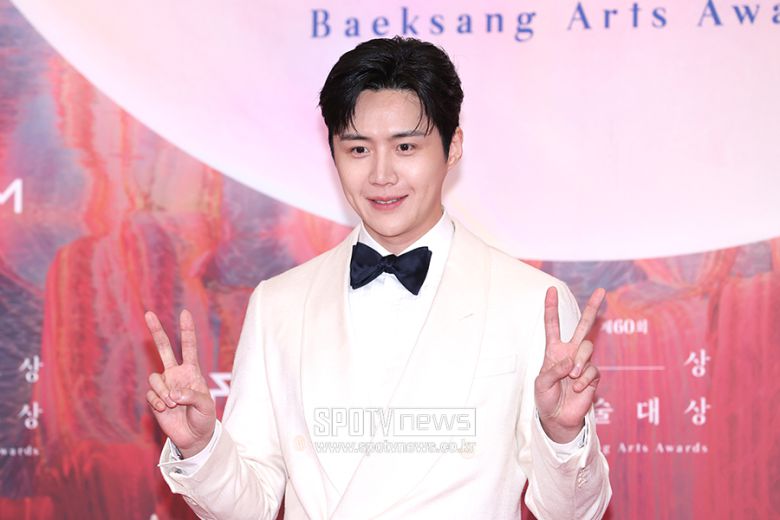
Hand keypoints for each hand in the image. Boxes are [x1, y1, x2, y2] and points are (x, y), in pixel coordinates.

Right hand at [145, 309, 215, 457]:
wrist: (194, 436)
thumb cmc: (203, 418)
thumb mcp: (205, 406)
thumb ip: (192, 396)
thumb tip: (174, 393)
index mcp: (192, 371)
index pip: (189, 347)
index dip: (187, 330)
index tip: (184, 313)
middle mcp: (176, 374)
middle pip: (164, 349)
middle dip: (156, 331)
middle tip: (149, 313)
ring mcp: (164, 385)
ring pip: (155, 377)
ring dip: (163, 391)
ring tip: (173, 403)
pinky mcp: (155, 399)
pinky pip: (151, 394)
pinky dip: (157, 402)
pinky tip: (165, 409)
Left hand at [534, 287, 604, 442]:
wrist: (558, 417)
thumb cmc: (546, 398)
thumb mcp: (541, 383)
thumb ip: (554, 370)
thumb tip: (571, 361)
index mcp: (554, 350)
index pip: (552, 325)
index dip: (551, 307)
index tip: (551, 289)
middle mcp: (570, 353)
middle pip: (583, 326)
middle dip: (592, 308)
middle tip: (602, 291)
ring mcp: (582, 363)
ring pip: (588, 348)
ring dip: (579, 362)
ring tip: (572, 378)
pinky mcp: (593, 376)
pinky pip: (592, 370)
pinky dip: (584, 379)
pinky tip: (578, 388)